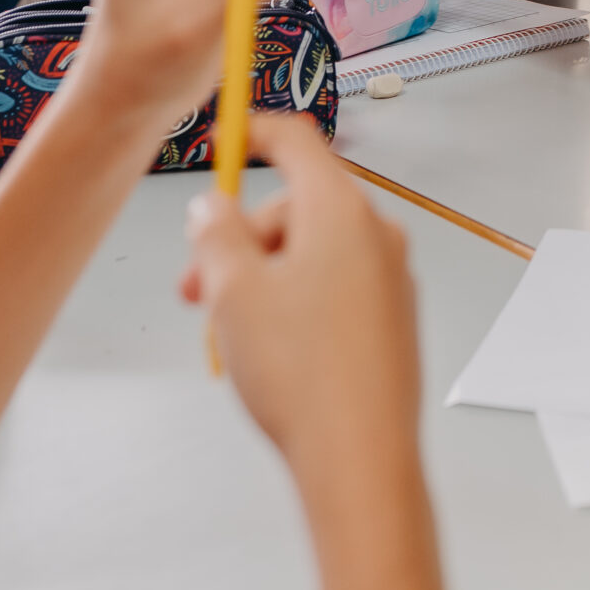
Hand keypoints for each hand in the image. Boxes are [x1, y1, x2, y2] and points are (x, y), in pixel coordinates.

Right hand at [181, 113, 420, 516]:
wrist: (360, 458)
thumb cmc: (300, 374)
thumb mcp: (232, 291)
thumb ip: (216, 234)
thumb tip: (213, 208)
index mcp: (342, 211)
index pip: (297, 142)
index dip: (254, 132)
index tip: (224, 137)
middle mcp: (377, 235)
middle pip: (298, 206)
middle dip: (241, 237)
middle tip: (196, 288)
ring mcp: (391, 279)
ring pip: (313, 252)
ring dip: (263, 274)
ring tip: (230, 330)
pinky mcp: (393, 320)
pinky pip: (335, 287)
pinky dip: (296, 299)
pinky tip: (270, 349)